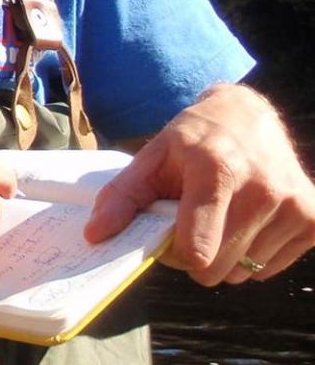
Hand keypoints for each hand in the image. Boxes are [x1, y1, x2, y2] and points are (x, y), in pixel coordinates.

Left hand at [85, 84, 314, 284]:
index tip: (169, 233)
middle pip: (219, 267)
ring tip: (220, 216)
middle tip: (192, 223)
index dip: (174, 254)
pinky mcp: (314, 218)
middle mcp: (263, 188)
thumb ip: (122, 196)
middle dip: (197, 256)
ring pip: (246, 272)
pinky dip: (252, 255)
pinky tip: (245, 220)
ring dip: (226, 256)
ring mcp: (294, 204)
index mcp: (217, 169)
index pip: (197, 250)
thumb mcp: (153, 156)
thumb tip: (95, 236)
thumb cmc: (194, 139)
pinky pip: (271, 269)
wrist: (247, 116)